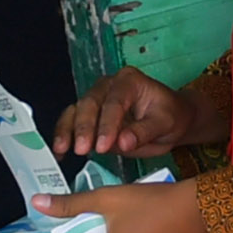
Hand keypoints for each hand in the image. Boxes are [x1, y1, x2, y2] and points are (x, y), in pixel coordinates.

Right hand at [56, 69, 195, 162]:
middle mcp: (109, 86)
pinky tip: (60, 151)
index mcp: (130, 81)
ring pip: (76, 110)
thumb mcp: (165, 124)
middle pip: (90, 103)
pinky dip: (64, 135)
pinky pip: (71, 122)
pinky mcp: (89, 115)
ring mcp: (97, 99)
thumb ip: (143, 132)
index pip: (115, 102)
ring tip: (63, 149)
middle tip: (82, 149)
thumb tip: (122, 142)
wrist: (172, 120)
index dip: (107, 124)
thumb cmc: (171, 116)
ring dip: (67, 130)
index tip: (103, 146)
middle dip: (84, 127)